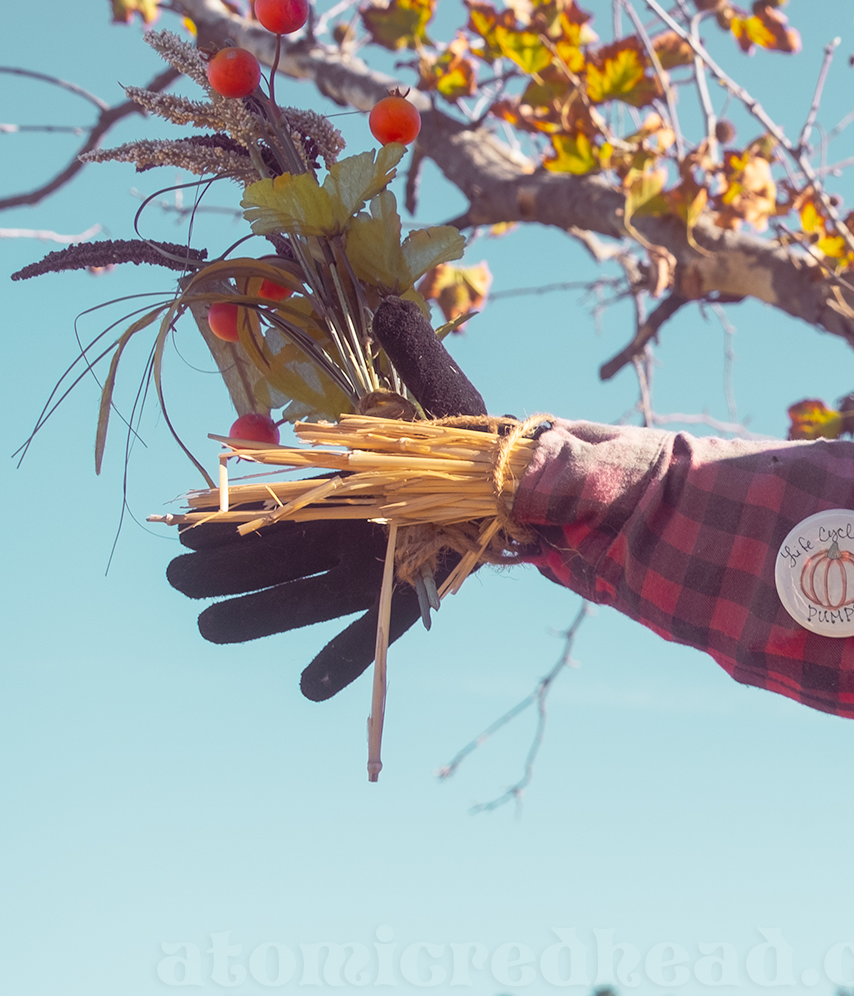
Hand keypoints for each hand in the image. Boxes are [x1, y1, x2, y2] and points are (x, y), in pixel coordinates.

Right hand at [168, 297, 488, 700]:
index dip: (227, 514)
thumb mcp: (441, 389)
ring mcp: (378, 565)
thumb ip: (411, 355)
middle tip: (178, 576)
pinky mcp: (414, 594)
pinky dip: (342, 659)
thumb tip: (388, 306)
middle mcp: (351, 527)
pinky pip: (373, 631)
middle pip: (278, 553)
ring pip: (308, 595)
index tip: (181, 523)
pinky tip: (307, 688)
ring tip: (206, 625)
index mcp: (345, 483)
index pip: (271, 500)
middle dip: (225, 567)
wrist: (534, 477)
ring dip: (259, 612)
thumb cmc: (480, 434)